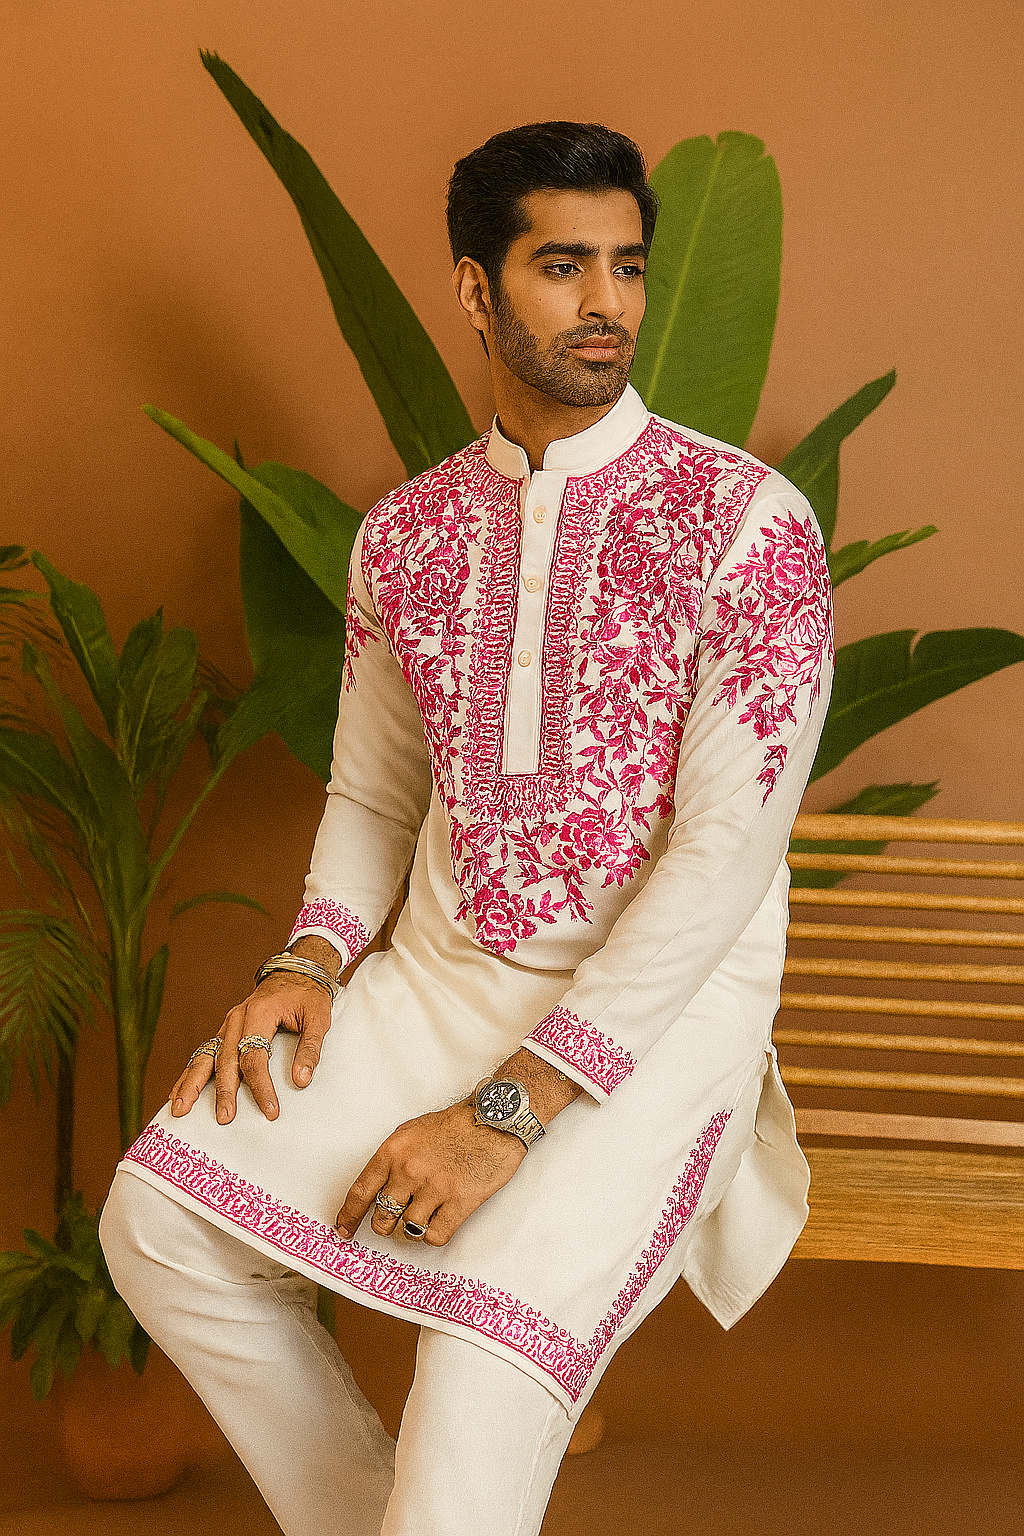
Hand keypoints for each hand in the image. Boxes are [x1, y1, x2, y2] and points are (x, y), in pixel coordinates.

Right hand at [170, 972, 332, 1124]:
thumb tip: (301, 1081)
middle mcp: (237, 1018)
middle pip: (226, 1059)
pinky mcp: (226, 1031)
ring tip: (179, 1109)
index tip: (270, 1110)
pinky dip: (190, 1073)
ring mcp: (228, 1025)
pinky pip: (204, 1053)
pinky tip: (178, 1092)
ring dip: (191, 1083)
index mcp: (259, 1012)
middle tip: (224, 1117)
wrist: (295, 972)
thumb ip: (310, 1049)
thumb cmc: (307, 995)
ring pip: (205, 1056)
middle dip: (224, 1091)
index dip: (261, 1085)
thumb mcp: (318, 1017)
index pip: (255, 1056)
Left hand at [336, 1100, 526, 1247]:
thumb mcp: (413, 1131)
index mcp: (393, 1152)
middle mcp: (409, 1171)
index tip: (344, 1229)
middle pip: (383, 1217)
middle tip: (396, 1219)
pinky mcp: (459, 1202)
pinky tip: (440, 1221)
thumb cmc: (456, 1124)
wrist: (494, 1120)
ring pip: (408, 1230)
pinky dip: (434, 1234)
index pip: (361, 1192)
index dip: (349, 1216)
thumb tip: (379, 1187)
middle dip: (387, 1223)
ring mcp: (434, 1188)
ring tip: (424, 1215)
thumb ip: (393, 1159)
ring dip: (413, 1228)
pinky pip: (434, 1236)